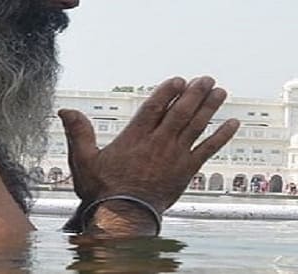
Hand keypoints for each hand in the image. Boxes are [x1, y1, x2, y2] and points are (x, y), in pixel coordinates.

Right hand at [60, 76, 239, 212]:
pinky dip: (221, 136)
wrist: (121, 217)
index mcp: (135, 137)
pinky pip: (208, 149)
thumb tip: (65, 110)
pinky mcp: (187, 170)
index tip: (179, 80)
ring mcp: (175, 156)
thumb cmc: (101, 191)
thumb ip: (78, 132)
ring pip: (196, 126)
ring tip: (220, 92)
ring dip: (209, 107)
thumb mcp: (83, 160)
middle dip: (195, 93)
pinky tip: (232, 124)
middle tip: (206, 79)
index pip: (155, 107)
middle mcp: (158, 142)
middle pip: (181, 111)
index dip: (169, 92)